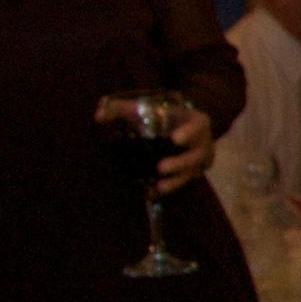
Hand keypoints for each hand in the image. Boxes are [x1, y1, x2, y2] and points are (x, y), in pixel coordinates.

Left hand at [101, 96, 215, 190]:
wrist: (179, 126)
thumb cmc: (160, 115)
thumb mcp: (143, 108)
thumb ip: (119, 109)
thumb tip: (98, 116)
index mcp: (196, 122)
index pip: (198, 126)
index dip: (189, 133)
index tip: (175, 139)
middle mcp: (201, 143)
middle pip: (196, 154)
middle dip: (180, 162)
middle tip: (160, 168)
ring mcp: (198, 160)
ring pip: (191, 172)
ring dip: (176, 181)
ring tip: (159, 187)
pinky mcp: (191, 172)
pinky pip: (183, 182)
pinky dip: (169, 188)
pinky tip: (153, 193)